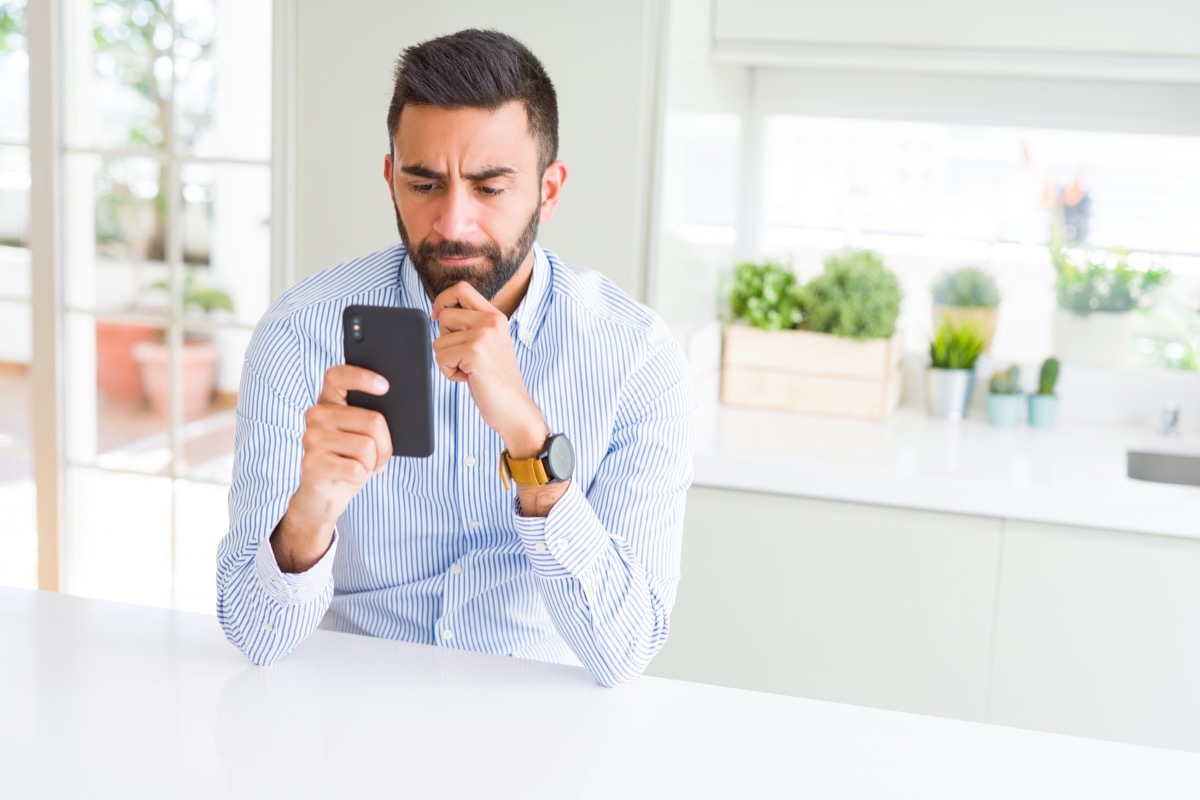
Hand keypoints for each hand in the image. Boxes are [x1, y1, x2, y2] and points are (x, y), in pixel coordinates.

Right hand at [272, 365, 391, 572]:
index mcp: (327, 402)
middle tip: (380, 456)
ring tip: (364, 466)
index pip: (337, 376)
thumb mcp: (362, 436)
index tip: (385, 386)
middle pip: (372, 420)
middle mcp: (315, 417)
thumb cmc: (348, 461)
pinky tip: (351, 477)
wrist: (323, 497)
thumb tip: (399, 411)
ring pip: (367, 446)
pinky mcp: (312, 464)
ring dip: (374, 462)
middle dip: (386, 443)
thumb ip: (370, 419)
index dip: (362, 377)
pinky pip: (357, 468)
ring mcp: (311, 440)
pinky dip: (362, 477)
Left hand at [431, 281, 546, 454]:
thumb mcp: (488, 344)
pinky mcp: (474, 353)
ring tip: (469, 370)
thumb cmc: (496, 381)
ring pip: (439, 340)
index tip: (437, 317)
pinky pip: (441, 357)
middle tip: (465, 358)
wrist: (515, 408)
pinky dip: (449, 372)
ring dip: (447, 360)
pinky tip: (469, 378)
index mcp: (495, 316)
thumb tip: (439, 314)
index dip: (443, 300)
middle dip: (445, 340)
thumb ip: (471, 326)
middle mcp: (491, 321)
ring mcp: (483, 336)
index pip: (461, 289)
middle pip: (444, 317)